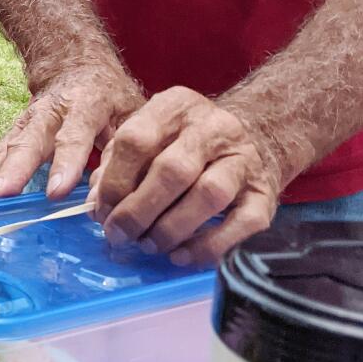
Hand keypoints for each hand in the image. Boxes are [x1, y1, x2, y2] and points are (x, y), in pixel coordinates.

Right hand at [0, 65, 144, 200]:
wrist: (77, 66)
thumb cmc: (111, 96)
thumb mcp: (132, 113)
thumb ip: (126, 149)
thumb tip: (113, 194)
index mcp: (85, 105)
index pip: (73, 136)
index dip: (65, 163)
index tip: (55, 192)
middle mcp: (49, 112)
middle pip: (28, 141)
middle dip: (14, 170)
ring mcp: (26, 121)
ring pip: (6, 148)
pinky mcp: (14, 132)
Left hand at [91, 86, 281, 265]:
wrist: (256, 138)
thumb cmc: (185, 143)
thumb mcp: (149, 136)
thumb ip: (118, 164)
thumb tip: (97, 206)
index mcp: (175, 105)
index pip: (137, 139)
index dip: (114, 181)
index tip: (101, 211)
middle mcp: (213, 127)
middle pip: (172, 170)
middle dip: (139, 210)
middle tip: (120, 235)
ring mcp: (243, 159)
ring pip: (207, 196)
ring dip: (171, 228)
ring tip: (148, 245)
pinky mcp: (265, 194)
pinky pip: (240, 225)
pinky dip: (207, 246)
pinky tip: (180, 255)